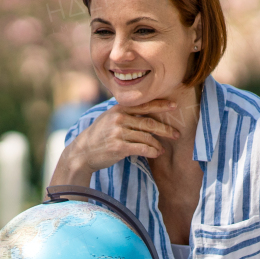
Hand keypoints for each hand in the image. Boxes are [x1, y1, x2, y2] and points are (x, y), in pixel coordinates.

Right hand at [51, 99, 179, 185]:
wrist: (82, 152)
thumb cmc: (99, 136)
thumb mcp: (108, 118)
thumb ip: (125, 113)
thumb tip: (146, 109)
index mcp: (119, 109)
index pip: (144, 104)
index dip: (161, 105)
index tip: (174, 106)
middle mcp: (119, 118)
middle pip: (149, 122)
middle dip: (166, 129)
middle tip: (177, 134)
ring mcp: (118, 132)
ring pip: (147, 137)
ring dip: (158, 144)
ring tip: (163, 149)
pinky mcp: (118, 147)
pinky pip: (142, 149)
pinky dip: (152, 151)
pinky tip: (156, 154)